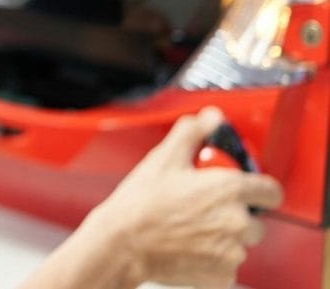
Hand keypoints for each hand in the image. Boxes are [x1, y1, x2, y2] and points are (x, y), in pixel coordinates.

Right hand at [82, 107, 282, 288]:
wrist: (121, 244)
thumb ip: (193, 133)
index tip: (242, 188)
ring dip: (222, 237)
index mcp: (229, 189)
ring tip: (191, 227)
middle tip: (203, 207)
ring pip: (239, 242)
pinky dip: (212, 258)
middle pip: (254, 218)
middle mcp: (237, 222)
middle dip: (234, 213)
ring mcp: (231, 252)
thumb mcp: (164, 158)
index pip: (271, 191)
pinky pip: (226, 265)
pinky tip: (189, 246)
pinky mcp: (220, 275)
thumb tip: (210, 118)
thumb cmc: (140, 205)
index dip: (256, 188)